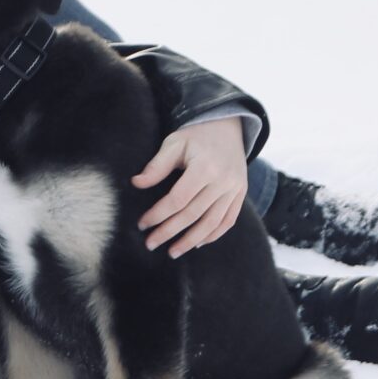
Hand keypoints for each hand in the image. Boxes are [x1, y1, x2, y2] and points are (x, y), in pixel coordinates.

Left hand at [134, 120, 248, 256]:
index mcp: (204, 168)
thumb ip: (157, 165)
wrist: (228, 127)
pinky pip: (229, 220)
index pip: (178, 199)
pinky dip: (214, 234)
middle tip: (150, 244)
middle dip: (170, 232)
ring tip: (173, 252)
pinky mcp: (241, 194)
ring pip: (212, 222)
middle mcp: (223, 181)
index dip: (158, 214)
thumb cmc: (195, 135)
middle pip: (193, 214)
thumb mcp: (173, 143)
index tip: (142, 224)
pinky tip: (198, 243)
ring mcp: (235, 189)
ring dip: (191, 240)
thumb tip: (136, 184)